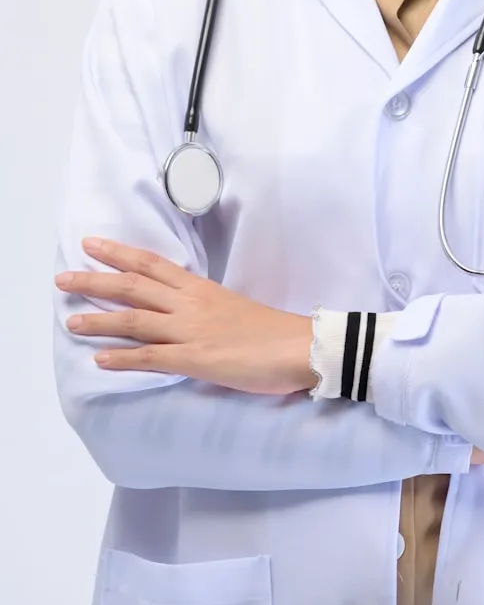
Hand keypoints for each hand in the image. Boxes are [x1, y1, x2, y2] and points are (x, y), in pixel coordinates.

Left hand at [55, 238, 315, 394]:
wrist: (299, 346)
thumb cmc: (271, 331)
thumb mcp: (232, 308)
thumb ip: (203, 309)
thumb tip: (180, 313)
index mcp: (201, 289)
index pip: (152, 264)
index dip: (120, 254)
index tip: (92, 244)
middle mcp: (191, 304)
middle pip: (134, 286)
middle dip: (96, 280)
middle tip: (63, 277)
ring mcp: (192, 330)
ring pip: (135, 320)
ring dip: (99, 319)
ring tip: (70, 320)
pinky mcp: (196, 358)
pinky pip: (152, 357)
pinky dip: (123, 358)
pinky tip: (100, 360)